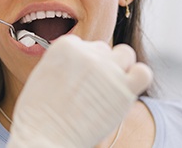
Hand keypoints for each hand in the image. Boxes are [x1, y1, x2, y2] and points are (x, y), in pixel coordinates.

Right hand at [7, 35, 152, 147]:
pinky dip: (138, 78)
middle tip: (91, 90)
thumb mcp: (43, 74)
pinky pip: (143, 73)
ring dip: (120, 68)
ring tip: (109, 88)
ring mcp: (107, 70)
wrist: (43, 135)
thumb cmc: (38, 113)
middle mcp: (88, 53)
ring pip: (126, 55)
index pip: (85, 46)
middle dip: (100, 67)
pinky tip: (126, 90)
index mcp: (66, 45)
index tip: (77, 81)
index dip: (83, 64)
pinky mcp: (124, 89)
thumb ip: (65, 63)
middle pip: (104, 51)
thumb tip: (83, 65)